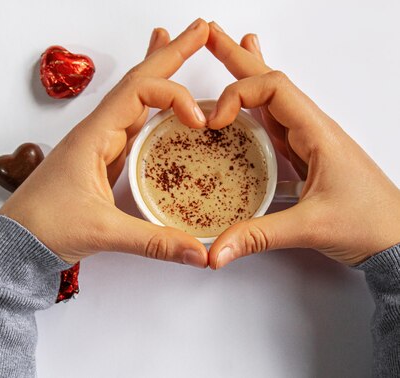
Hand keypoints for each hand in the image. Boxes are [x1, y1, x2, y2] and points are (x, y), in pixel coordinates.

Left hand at [0, 19, 209, 265]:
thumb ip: (153, 241)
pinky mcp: (102, 161)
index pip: (139, 93)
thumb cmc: (44, 227)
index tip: (199, 118)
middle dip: (170, 55)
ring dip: (159, 74)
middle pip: (138, 82)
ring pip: (135, 99)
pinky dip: (152, 107)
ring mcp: (99, 144)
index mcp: (93, 136)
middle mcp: (97, 132)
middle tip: (199, 30)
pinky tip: (162, 106)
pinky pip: (133, 124)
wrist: (16, 242)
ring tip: (178, 47)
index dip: (174, 96)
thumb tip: (200, 251)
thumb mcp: (102, 232)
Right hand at [205, 22, 399, 267]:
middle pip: (269, 80)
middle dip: (237, 57)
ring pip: (270, 96)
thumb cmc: (371, 223)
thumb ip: (258, 236)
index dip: (238, 94)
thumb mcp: (311, 228)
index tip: (213, 120)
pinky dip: (253, 103)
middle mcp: (311, 128)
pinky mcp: (302, 155)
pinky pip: (273, 119)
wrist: (398, 238)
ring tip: (223, 52)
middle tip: (209, 36)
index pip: (274, 88)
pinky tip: (243, 103)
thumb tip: (216, 249)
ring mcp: (306, 140)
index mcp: (318, 132)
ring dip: (244, 74)